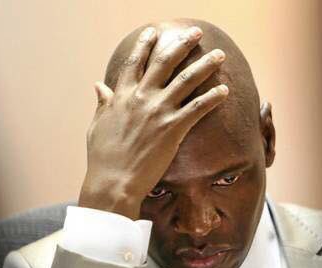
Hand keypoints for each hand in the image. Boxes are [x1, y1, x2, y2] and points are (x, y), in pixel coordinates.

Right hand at [78, 26, 228, 219]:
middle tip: (196, 33)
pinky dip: (212, 97)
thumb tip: (99, 85)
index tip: (154, 32)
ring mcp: (158, 112)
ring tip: (219, 55)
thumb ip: (103, 103)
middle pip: (165, 62)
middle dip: (182, 44)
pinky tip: (224, 89)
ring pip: (186, 80)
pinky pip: (197, 108)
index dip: (145, 44)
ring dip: (205, 65)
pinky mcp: (173, 129)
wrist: (113, 181)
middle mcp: (141, 98)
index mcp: (121, 96)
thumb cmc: (103, 158)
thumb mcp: (97, 126)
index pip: (135, 62)